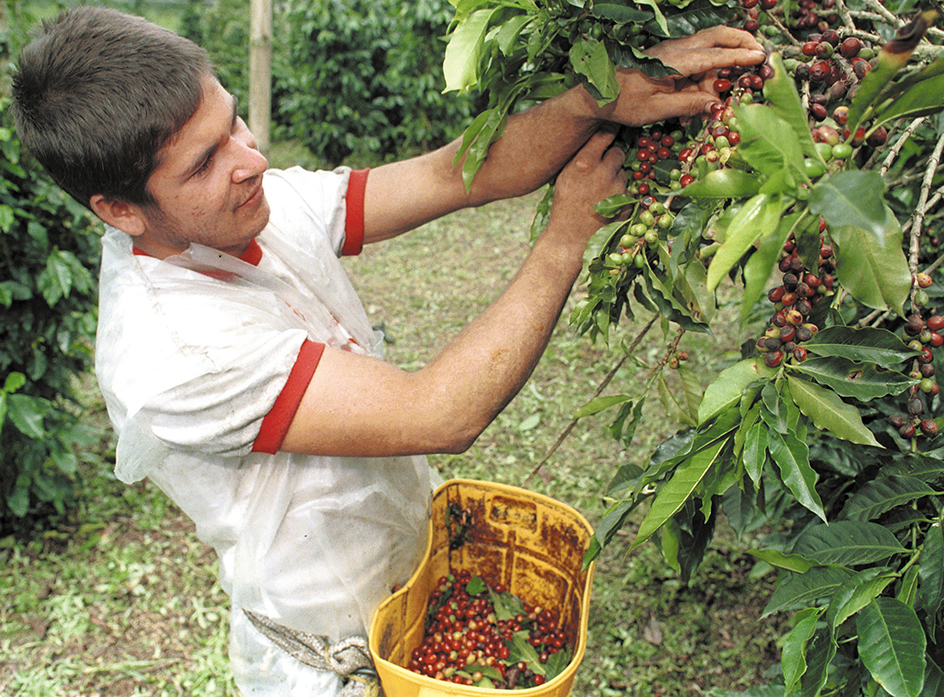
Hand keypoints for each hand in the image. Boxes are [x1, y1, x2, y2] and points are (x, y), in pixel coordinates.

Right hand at [544, 128, 626, 246]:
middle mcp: (604, 173)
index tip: (612, 125)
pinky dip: (620, 194)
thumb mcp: (565, 175)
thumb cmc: (564, 204)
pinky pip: (627, 190)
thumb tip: (597, 134)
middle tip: (602, 167)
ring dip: (616, 177)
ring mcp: (618, 189)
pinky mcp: (627, 203)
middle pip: (618, 152)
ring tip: (599, 192)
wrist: (570, 237)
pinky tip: (605, 203)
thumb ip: (581, 155)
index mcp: (585, 163)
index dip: (609, 128)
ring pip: (623, 173)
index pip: (605, 133)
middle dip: (612, 157)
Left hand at [601, 26, 766, 125]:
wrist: (596, 95)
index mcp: (672, 61)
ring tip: (729, 84)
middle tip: (760, 51)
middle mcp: (675, 51)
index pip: (713, 55)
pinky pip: (697, 60)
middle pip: (717, 36)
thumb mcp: (654, 110)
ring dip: (723, 62)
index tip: (760, 57)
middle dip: (741, 41)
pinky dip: (709, 70)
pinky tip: (705, 93)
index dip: (739, 57)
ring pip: (709, 47)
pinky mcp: (670, 59)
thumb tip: (716, 104)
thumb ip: (687, 105)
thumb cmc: (622, 103)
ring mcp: (673, 53)